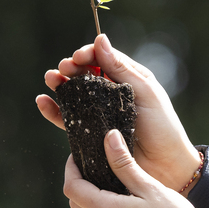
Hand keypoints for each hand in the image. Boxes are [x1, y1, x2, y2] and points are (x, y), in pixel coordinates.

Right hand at [38, 33, 201, 191]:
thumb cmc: (163, 128)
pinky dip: (52, 110)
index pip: (103, 58)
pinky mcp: (89, 134)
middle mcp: (111, 93)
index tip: (80, 56)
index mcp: (128, 79)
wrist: (166, 167)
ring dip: (59, 84)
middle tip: (65, 67)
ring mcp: (99, 113)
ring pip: (73, 94)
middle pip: (85, 73)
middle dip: (72, 67)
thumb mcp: (146, 93)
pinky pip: (66, 120)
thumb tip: (100, 40)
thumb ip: (121, 69)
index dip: (89, 54)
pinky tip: (43, 101)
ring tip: (51, 78)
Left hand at [64, 129, 196, 207]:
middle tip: (92, 165)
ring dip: (90, 198)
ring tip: (108, 181)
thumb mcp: (148, 185)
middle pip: (76, 202)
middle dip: (79, 183)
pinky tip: (122, 201)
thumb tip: (109, 138)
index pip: (72, 188)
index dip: (70, 169)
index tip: (78, 156)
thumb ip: (124, 163)